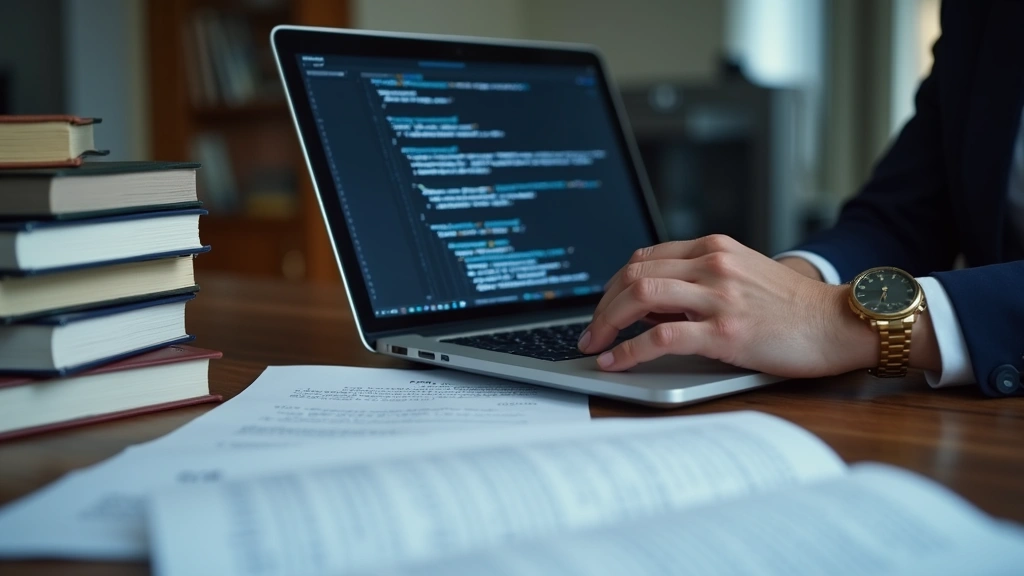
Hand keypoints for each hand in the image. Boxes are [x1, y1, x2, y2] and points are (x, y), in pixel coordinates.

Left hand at [577, 235, 877, 377]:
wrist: (839, 322)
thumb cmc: (793, 308)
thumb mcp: (742, 277)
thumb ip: (699, 283)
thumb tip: (650, 310)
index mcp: (713, 248)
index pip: (644, 258)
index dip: (614, 284)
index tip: (603, 307)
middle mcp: (712, 264)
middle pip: (633, 274)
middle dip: (602, 305)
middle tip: (590, 331)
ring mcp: (718, 295)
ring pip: (640, 297)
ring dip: (607, 323)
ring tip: (594, 345)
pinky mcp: (725, 331)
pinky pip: (661, 338)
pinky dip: (629, 350)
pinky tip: (615, 361)